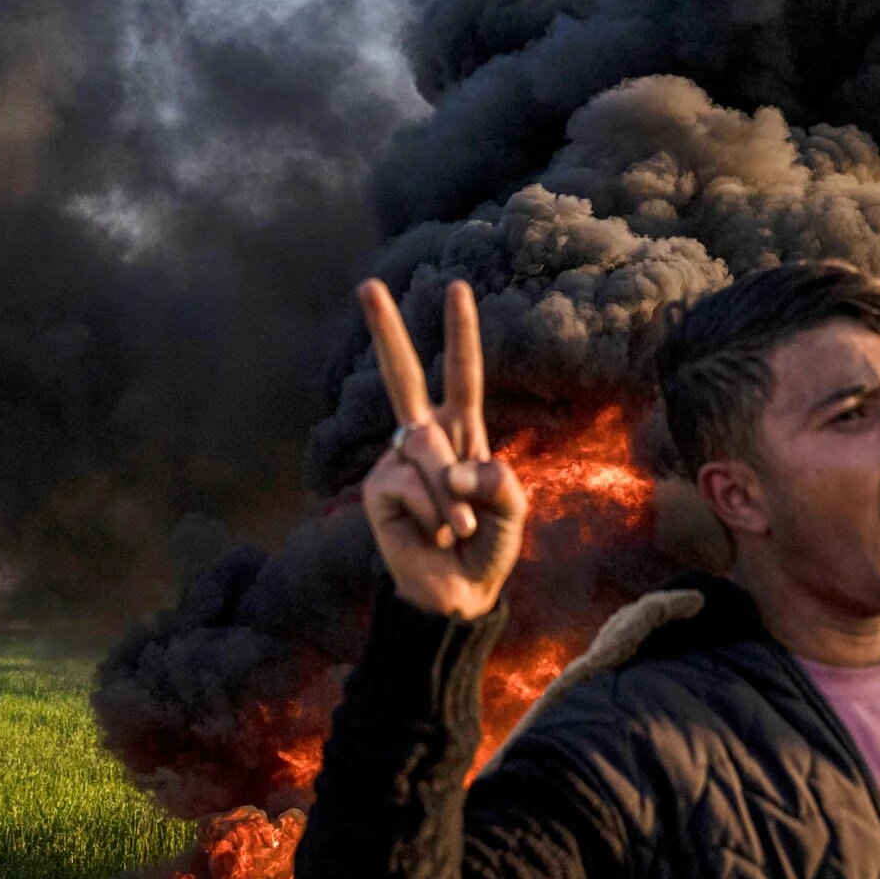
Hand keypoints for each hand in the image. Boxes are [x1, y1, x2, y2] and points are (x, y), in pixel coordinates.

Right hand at [357, 279, 528, 619]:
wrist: (460, 594)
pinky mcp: (378, 490)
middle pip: (402, 376)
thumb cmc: (488, 547)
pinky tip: (435, 536)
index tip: (457, 288)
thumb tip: (452, 470)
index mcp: (463, 432)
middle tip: (367, 284)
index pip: (461, 374)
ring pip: (427, 449)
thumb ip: (496, 482)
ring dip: (452, 497)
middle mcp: (424, 437)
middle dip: (385, 331)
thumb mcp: (512, 510)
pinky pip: (411, 484)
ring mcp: (396, 461)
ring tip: (459, 530)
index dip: (460, 334)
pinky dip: (434, 513)